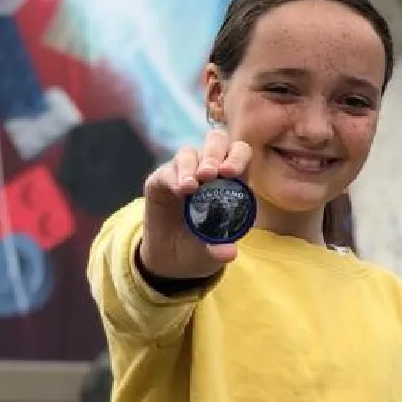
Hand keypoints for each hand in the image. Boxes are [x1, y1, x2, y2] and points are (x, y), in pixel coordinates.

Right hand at [139, 129, 251, 281]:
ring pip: (189, 152)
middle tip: (211, 174)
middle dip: (214, 153)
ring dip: (192, 166)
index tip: (231, 172)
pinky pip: (167, 170)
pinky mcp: (161, 180)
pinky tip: (179, 191)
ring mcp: (184, 172)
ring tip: (192, 187)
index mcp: (231, 180)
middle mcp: (209, 170)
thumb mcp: (212, 253)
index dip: (237, 157)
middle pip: (216, 142)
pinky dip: (173, 178)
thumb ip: (219, 250)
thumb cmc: (202, 248)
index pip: (240, 154)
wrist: (171, 260)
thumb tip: (230, 252)